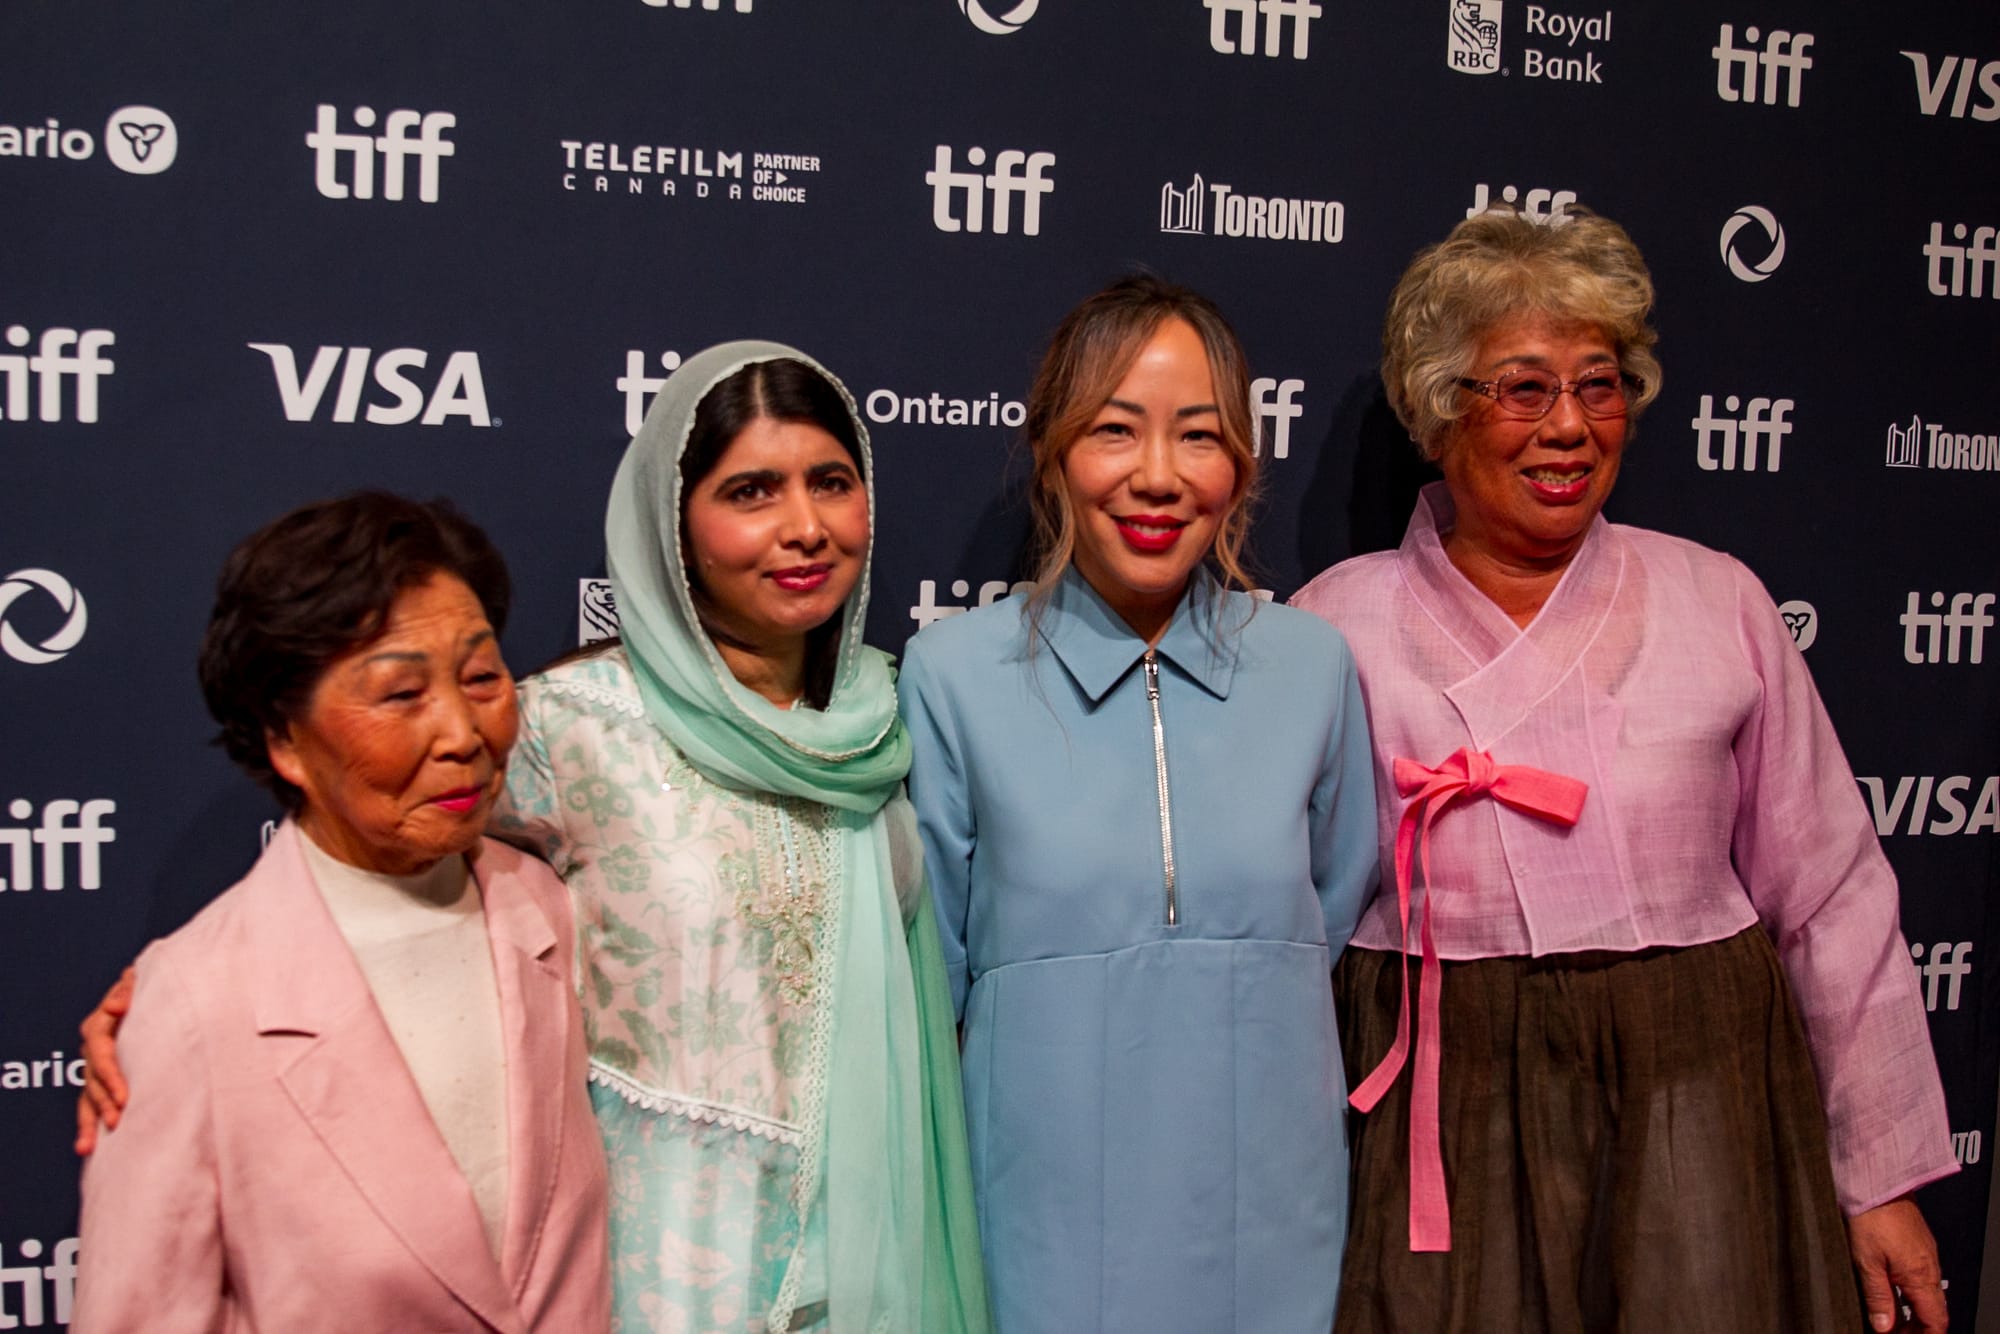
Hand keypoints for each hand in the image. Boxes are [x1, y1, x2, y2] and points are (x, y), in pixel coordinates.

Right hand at [73, 966, 134, 1155]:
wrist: (155, 998)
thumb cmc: (152, 990)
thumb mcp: (142, 984)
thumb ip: (129, 990)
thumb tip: (115, 1009)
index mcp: (100, 1025)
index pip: (101, 1053)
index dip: (110, 1075)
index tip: (123, 1096)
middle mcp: (93, 1048)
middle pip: (94, 1078)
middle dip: (105, 1101)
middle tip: (118, 1119)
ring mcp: (95, 1066)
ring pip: (88, 1096)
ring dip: (92, 1120)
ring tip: (91, 1145)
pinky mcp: (102, 1082)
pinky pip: (90, 1105)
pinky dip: (87, 1126)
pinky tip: (86, 1148)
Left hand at [1849, 1196, 1946, 1331]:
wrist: (1876, 1181)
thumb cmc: (1871, 1214)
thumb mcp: (1866, 1261)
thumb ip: (1878, 1297)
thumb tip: (1884, 1328)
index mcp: (1921, 1276)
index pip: (1936, 1322)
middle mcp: (1930, 1267)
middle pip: (1934, 1311)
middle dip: (1916, 1328)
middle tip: (1890, 1332)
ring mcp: (1926, 1254)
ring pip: (1926, 1294)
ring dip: (1911, 1310)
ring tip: (1886, 1316)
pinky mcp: (1917, 1243)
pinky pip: (1920, 1276)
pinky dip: (1908, 1291)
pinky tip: (1888, 1289)